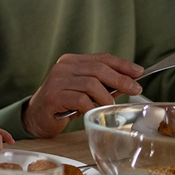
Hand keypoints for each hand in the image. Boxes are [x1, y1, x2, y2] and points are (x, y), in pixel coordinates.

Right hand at [22, 53, 143, 137]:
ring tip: (107, 106)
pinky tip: (89, 112)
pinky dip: (90, 107)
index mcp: (71, 61)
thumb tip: (129, 82)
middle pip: (98, 69)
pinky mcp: (53, 96)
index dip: (121, 64)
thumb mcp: (84, 89)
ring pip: (91, 84)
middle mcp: (63, 67)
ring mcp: (56, 81)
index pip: (101, 58)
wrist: (36, 116)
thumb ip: (102, 84)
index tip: (138, 72)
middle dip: (120, 80)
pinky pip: (81, 100)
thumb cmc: (64, 103)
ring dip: (105, 98)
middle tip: (134, 90)